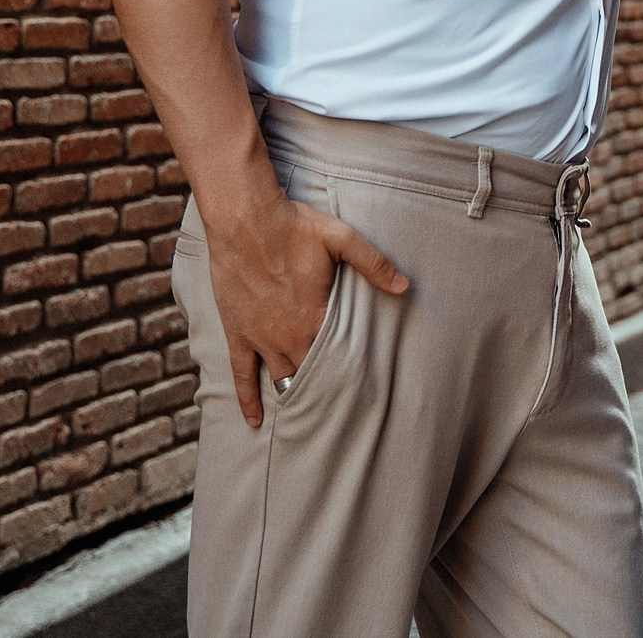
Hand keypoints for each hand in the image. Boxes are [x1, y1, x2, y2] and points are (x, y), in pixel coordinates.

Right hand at [203, 192, 406, 428]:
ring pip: (280, 380)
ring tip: (309, 418)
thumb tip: (405, 286)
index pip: (339, 359)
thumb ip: (373, 264)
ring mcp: (260, 339)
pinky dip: (247, 400)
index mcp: (315, 318)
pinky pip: (240, 374)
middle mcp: (288, 336)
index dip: (352, 376)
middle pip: (311, 376)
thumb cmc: (293, 227)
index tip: (366, 394)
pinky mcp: (237, 334)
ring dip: (294, 397)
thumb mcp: (340, 239)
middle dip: (326, 392)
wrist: (243, 220)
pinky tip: (254, 421)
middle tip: (343, 413)